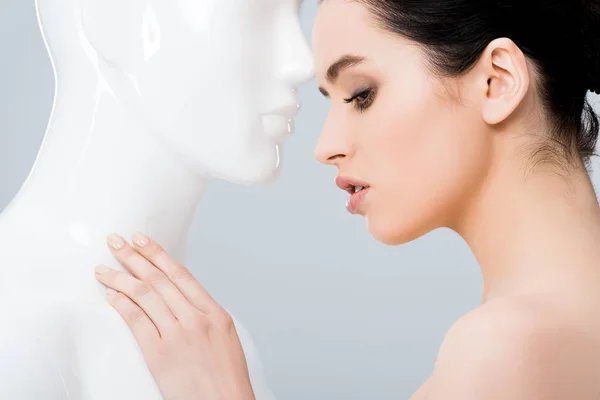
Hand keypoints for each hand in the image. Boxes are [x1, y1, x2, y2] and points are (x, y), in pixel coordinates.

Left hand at [94, 232, 255, 399]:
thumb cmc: (226, 378)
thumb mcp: (225, 338)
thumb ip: (204, 316)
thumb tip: (179, 298)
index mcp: (215, 313)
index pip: (181, 275)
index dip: (158, 254)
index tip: (141, 240)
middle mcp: (197, 319)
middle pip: (160, 280)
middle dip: (135, 257)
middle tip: (116, 242)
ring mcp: (178, 336)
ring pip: (145, 296)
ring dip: (121, 279)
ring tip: (104, 269)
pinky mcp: (160, 355)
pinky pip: (137, 322)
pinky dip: (122, 305)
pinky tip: (111, 296)